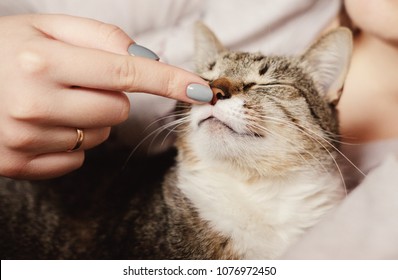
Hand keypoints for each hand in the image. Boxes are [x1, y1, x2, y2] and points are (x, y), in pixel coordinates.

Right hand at [0, 14, 211, 179]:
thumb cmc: (4, 49)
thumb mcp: (45, 26)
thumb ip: (100, 36)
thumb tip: (147, 58)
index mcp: (43, 61)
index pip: (128, 71)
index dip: (170, 80)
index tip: (201, 90)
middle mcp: (35, 103)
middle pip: (118, 109)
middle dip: (109, 95)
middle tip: (74, 82)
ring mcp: (25, 139)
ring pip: (100, 135)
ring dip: (88, 118)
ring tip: (52, 102)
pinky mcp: (19, 164)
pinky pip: (77, 158)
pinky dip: (71, 141)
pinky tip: (42, 124)